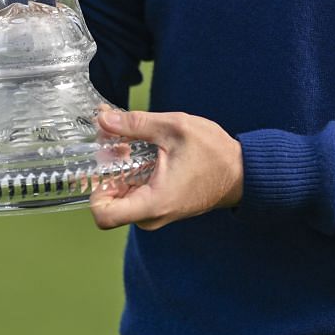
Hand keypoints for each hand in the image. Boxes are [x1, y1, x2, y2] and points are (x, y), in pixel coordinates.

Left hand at [90, 108, 243, 230]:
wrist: (242, 173)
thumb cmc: (214, 153)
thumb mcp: (174, 128)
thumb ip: (135, 124)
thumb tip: (102, 118)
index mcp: (153, 202)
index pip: (103, 215)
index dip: (93, 189)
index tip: (101, 162)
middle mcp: (151, 216)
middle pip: (108, 201)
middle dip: (106, 169)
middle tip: (115, 139)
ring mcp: (155, 214)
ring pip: (120, 196)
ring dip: (118, 168)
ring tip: (129, 140)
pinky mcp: (159, 208)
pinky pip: (134, 194)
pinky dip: (130, 173)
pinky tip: (141, 150)